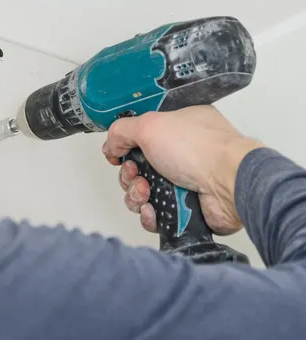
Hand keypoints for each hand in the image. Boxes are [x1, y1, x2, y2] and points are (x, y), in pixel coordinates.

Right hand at [102, 106, 261, 235]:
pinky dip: (150, 214)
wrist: (229, 184)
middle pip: (138, 167)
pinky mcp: (187, 207)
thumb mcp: (150, 125)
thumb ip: (122, 130)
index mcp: (177, 127)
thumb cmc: (200, 149)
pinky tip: (153, 209)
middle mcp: (181, 153)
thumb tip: (111, 145)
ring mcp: (185, 181)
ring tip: (146, 192)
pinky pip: (157, 214)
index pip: (141, 136)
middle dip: (129, 175)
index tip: (118, 152)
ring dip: (136, 194)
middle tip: (135, 174)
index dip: (125, 146)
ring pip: (144, 192)